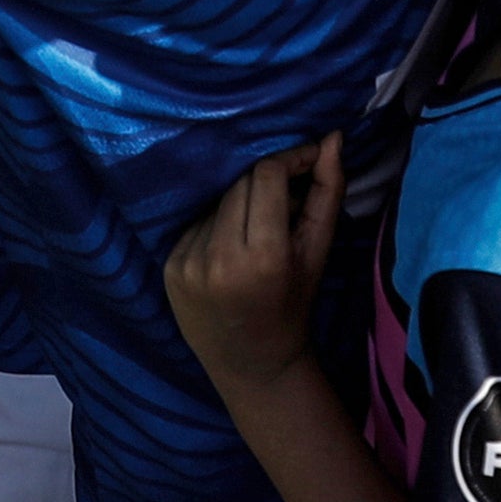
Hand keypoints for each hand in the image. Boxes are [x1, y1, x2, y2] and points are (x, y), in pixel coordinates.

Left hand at [165, 131, 345, 390]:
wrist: (251, 363)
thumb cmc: (293, 306)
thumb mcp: (318, 253)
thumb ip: (328, 193)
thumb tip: (331, 138)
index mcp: (263, 257)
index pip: (267, 176)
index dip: (290, 158)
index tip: (307, 157)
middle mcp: (219, 258)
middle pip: (241, 184)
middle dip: (266, 184)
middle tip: (286, 202)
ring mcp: (187, 262)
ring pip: (217, 201)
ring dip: (240, 205)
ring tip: (256, 232)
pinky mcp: (169, 266)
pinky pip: (196, 223)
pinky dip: (216, 226)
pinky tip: (229, 251)